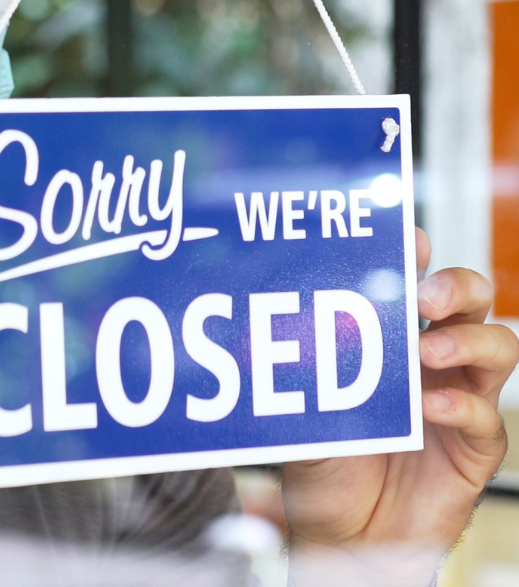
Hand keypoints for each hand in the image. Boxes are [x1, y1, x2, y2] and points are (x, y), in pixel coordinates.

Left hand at [282, 229, 518, 583]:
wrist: (342, 535)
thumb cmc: (323, 459)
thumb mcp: (301, 404)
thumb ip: (301, 366)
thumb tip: (276, 318)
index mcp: (392, 335)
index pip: (415, 277)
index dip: (417, 252)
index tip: (406, 239)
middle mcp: (432, 358)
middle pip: (472, 300)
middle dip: (456, 286)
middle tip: (426, 296)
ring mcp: (458, 397)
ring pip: (498, 346)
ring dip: (467, 340)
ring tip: (429, 351)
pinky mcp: (474, 447)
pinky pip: (488, 417)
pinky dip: (463, 405)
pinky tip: (432, 406)